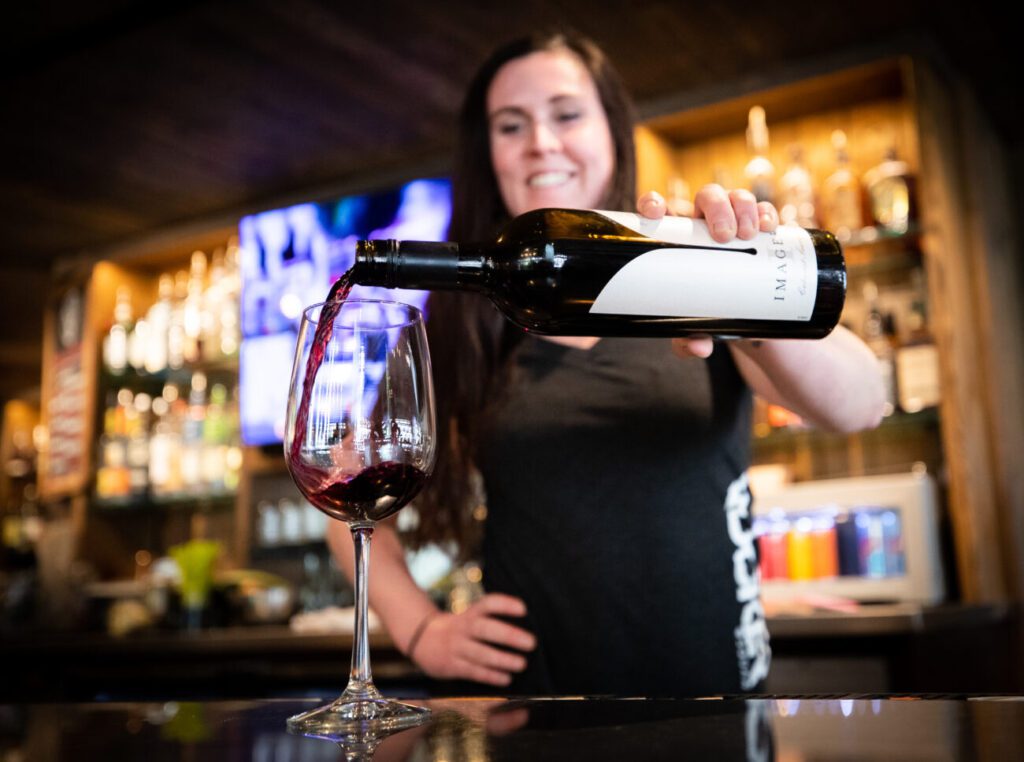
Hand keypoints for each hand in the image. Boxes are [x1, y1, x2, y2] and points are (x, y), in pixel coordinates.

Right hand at [410, 593, 535, 686]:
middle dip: (508, 635)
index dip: (505, 604)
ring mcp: (456, 647)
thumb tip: (525, 629)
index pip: (488, 603)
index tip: (524, 609)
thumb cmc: (459, 629)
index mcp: (470, 613)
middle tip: (531, 642)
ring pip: (479, 653)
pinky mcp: (451, 665)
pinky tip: (506, 679)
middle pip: (484, 628)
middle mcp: (463, 628)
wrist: (421, 639)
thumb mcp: (470, 618)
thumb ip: (491, 620)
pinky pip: (472, 671)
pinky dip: (490, 676)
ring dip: (502, 659)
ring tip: (521, 664)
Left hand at [636, 186, 780, 358]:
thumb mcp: (691, 328)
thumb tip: (698, 348)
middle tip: (724, 236)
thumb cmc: (703, 313)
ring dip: (742, 207)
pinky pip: (763, 210)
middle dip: (716, 207)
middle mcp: (702, 223)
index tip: (655, 213)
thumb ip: (688, 340)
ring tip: (748, 235)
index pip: (659, 209)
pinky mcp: (758, 230)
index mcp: (674, 237)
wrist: (740, 314)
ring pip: (735, 197)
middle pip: (706, 197)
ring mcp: (732, 222)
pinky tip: (768, 227)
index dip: (653, 202)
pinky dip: (766, 213)